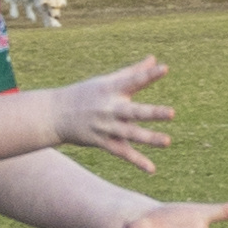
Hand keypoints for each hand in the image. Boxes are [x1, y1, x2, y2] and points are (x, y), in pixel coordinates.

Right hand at [46, 57, 178, 175]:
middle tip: (172, 113)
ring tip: (167, 142)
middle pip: (134, 111)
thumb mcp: (107, 81)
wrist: (55, 114)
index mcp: (111, 89)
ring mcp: (105, 126)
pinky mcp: (101, 142)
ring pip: (130, 134)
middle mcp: (109, 108)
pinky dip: (136, 161)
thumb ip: (133, 72)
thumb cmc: (86, 94)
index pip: (133, 80)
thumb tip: (154, 59)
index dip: (148, 74)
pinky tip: (151, 169)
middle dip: (152, 113)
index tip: (164, 68)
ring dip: (149, 139)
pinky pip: (121, 152)